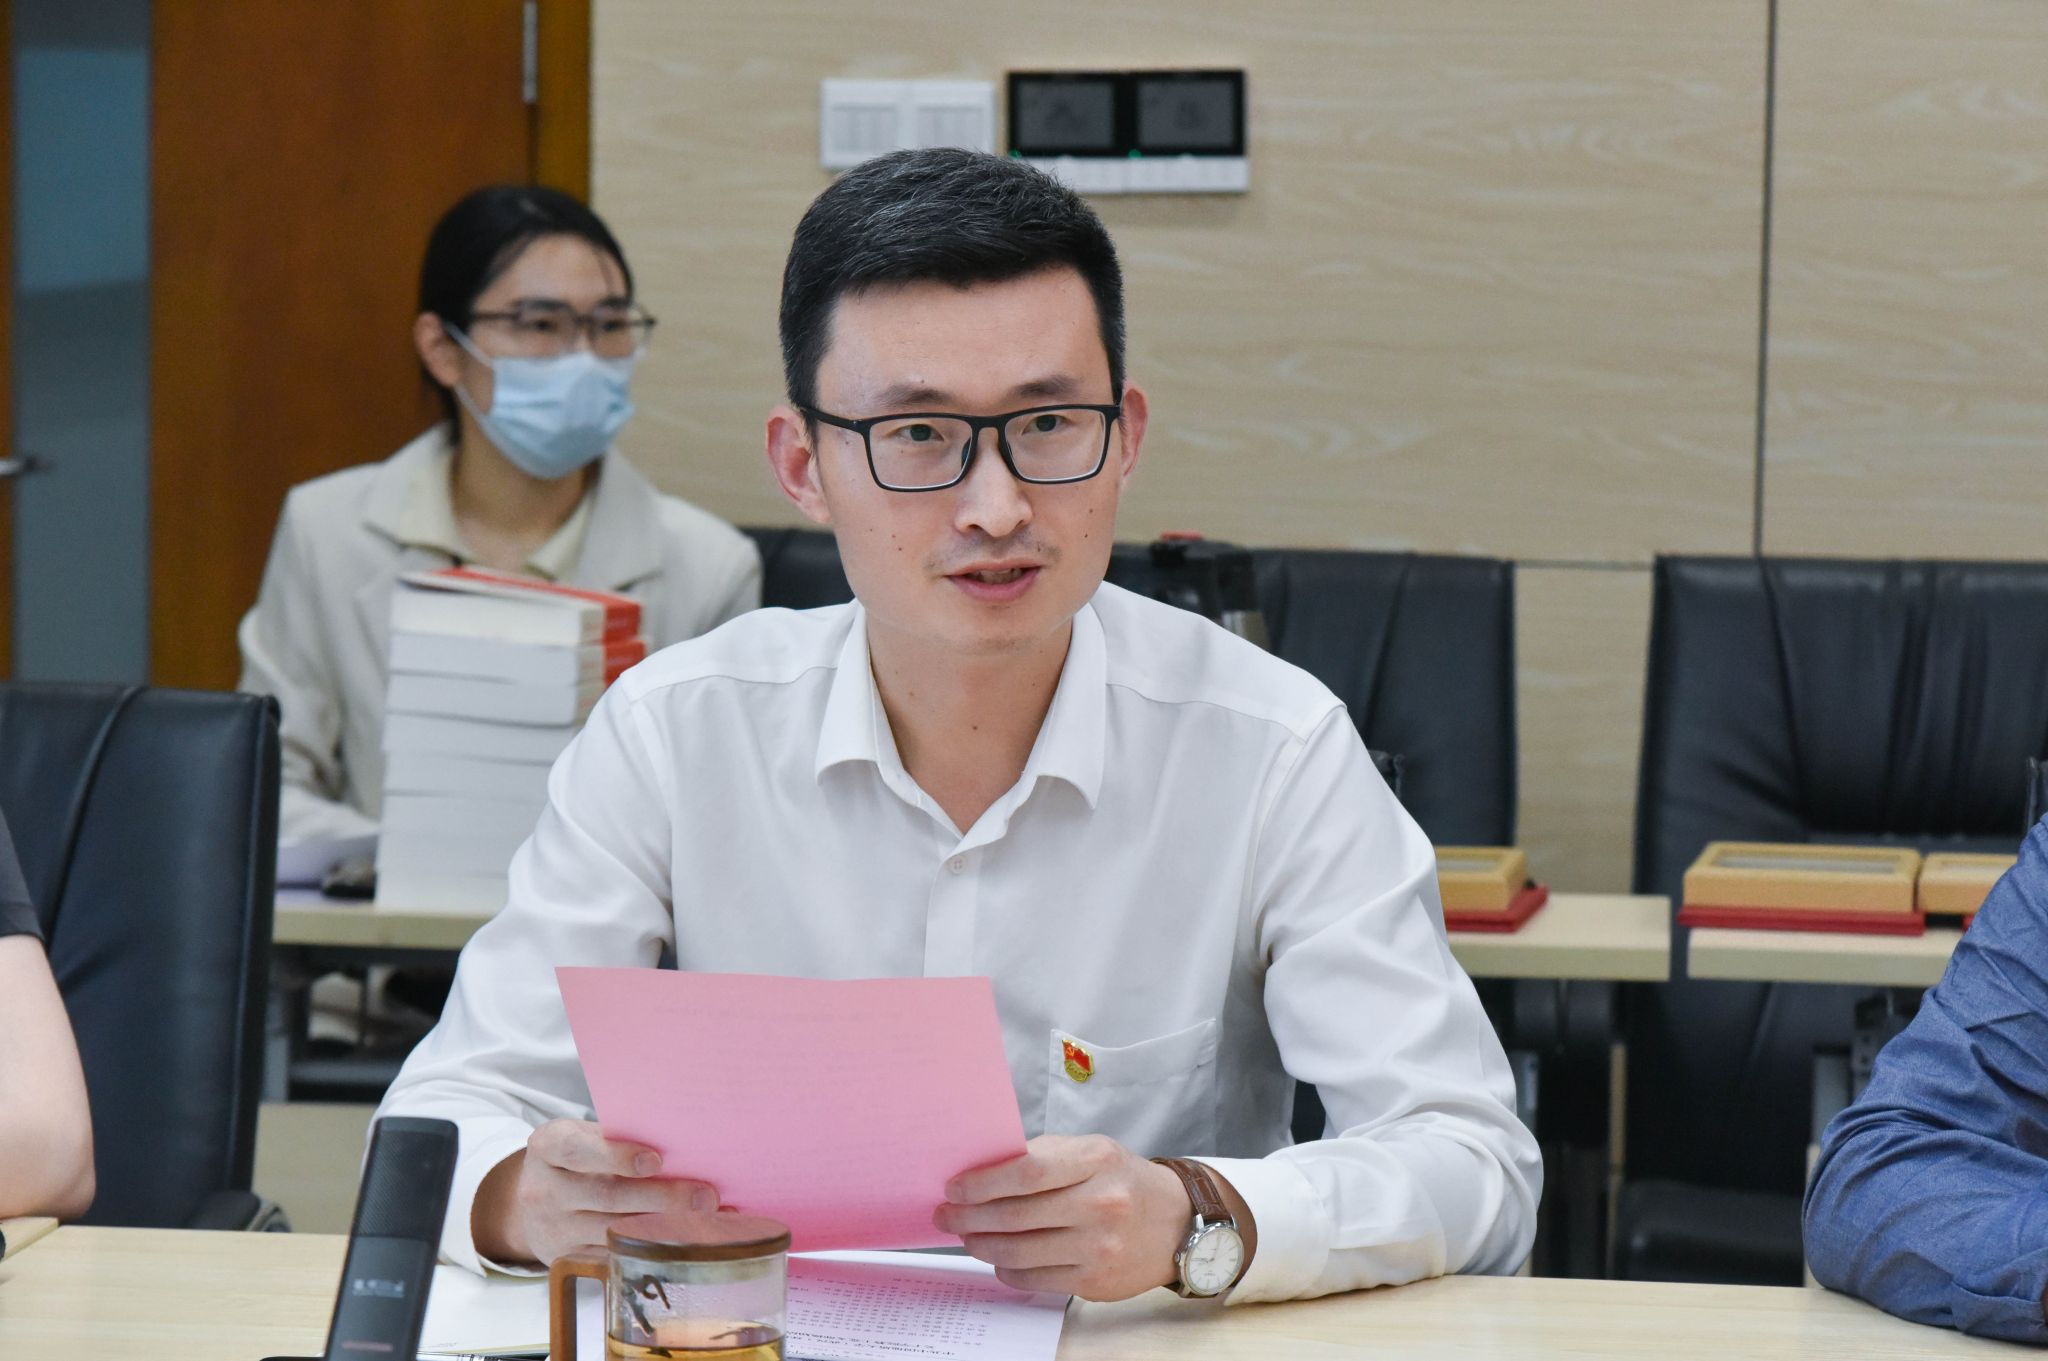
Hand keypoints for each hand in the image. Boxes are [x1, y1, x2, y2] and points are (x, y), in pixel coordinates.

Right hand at [473, 1118, 716, 1265]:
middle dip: (660, 1196)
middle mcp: (543, 1190)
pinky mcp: (567, 1259)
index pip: (577, 1150)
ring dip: (664, 1225)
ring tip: (705, 1218)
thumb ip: (617, 1138)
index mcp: (547, 1147)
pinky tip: (684, 1238)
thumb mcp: (582, 1138)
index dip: (617, 1155)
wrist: (530, 1203)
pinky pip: (613, 1254)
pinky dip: (651, 1246)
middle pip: (606, 1195)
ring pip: (614, 1230)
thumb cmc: (575, 1159)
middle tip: (705, 1195)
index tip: (657, 1160)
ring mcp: (554, 1230)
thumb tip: (684, 1143)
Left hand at [932, 1134, 1192, 1299]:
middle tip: (946, 1215)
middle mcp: (1100, 1203)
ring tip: (967, 1236)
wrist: (1178, 1224)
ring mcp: (1098, 1247)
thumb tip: (982, 1171)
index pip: (1026, 1172)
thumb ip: (1043, 1156)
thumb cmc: (1123, 1181)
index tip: (954, 1187)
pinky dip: (1006, 1268)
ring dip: (981, 1244)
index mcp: (1096, 1160)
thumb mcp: (1091, 1151)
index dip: (982, 1183)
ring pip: (1018, 1251)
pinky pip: (1033, 1278)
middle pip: (1015, 1215)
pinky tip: (999, 1257)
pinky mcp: (1094, 1281)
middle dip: (969, 1216)